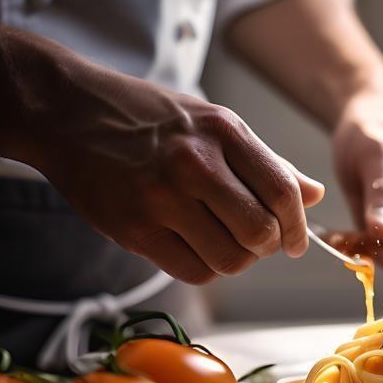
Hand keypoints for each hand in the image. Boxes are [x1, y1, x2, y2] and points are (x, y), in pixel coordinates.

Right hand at [31, 67, 324, 283]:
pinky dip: (204, 267)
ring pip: (229, 259)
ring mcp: (161, 198)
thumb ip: (265, 162)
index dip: (296, 225)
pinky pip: (192, 270)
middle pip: (259, 231)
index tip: (294, 241)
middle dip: (268, 246)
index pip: (282, 191)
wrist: (67, 111)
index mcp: (223, 131)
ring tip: (224, 242)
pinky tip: (195, 248)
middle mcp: (195, 164)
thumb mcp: (213, 123)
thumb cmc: (149, 118)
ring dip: (237, 260)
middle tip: (257, 242)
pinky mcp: (134, 229)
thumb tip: (315, 195)